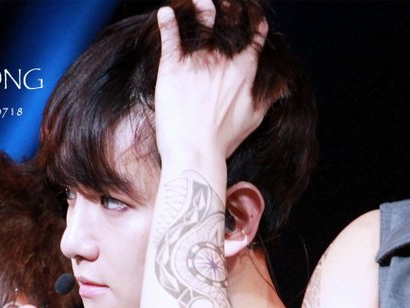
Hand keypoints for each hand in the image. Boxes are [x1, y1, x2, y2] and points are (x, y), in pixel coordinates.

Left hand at [155, 0, 268, 161]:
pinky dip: (167, 22)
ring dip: (203, 7)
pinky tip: (165, 13)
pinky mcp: (173, 67)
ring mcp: (198, 61)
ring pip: (203, 23)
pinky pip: (170, 37)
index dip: (255, 26)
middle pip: (229, 24)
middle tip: (228, 1)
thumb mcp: (253, 119)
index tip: (254, 19)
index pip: (254, 39)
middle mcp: (223, 60)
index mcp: (244, 71)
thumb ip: (268, 98)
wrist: (195, 152)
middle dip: (231, 8)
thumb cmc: (223, 140)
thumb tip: (283, 87)